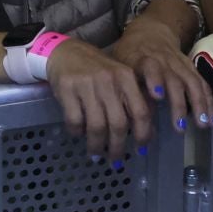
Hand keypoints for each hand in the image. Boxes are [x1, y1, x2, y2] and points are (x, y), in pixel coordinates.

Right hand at [46, 39, 154, 159]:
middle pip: (118, 124)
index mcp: (126, 77)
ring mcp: (87, 84)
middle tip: (116, 160)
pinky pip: (75, 121)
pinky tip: (78, 134)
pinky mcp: (67, 89)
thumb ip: (132, 99)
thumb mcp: (119, 77)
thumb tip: (147, 131)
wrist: (65, 52)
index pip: (140, 111)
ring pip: (96, 126)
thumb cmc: (96, 69)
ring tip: (96, 154)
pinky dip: (77, 132)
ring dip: (97, 146)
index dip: (143, 135)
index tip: (140, 150)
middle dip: (118, 147)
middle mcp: (109, 80)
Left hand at [107, 25, 212, 138]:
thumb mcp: (124, 67)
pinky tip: (212, 120)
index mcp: (144, 59)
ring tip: (202, 124)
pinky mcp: (192, 67)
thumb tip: (139, 119)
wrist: (150, 32)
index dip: (154, 79)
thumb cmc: (132, 55)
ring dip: (198, 104)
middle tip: (179, 127)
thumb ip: (132, 89)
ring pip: (192, 82)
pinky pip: (202, 84)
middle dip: (178, 103)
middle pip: (174, 80)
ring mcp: (180, 64)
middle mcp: (164, 61)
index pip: (150, 67)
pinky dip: (208, 101)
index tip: (157, 96)